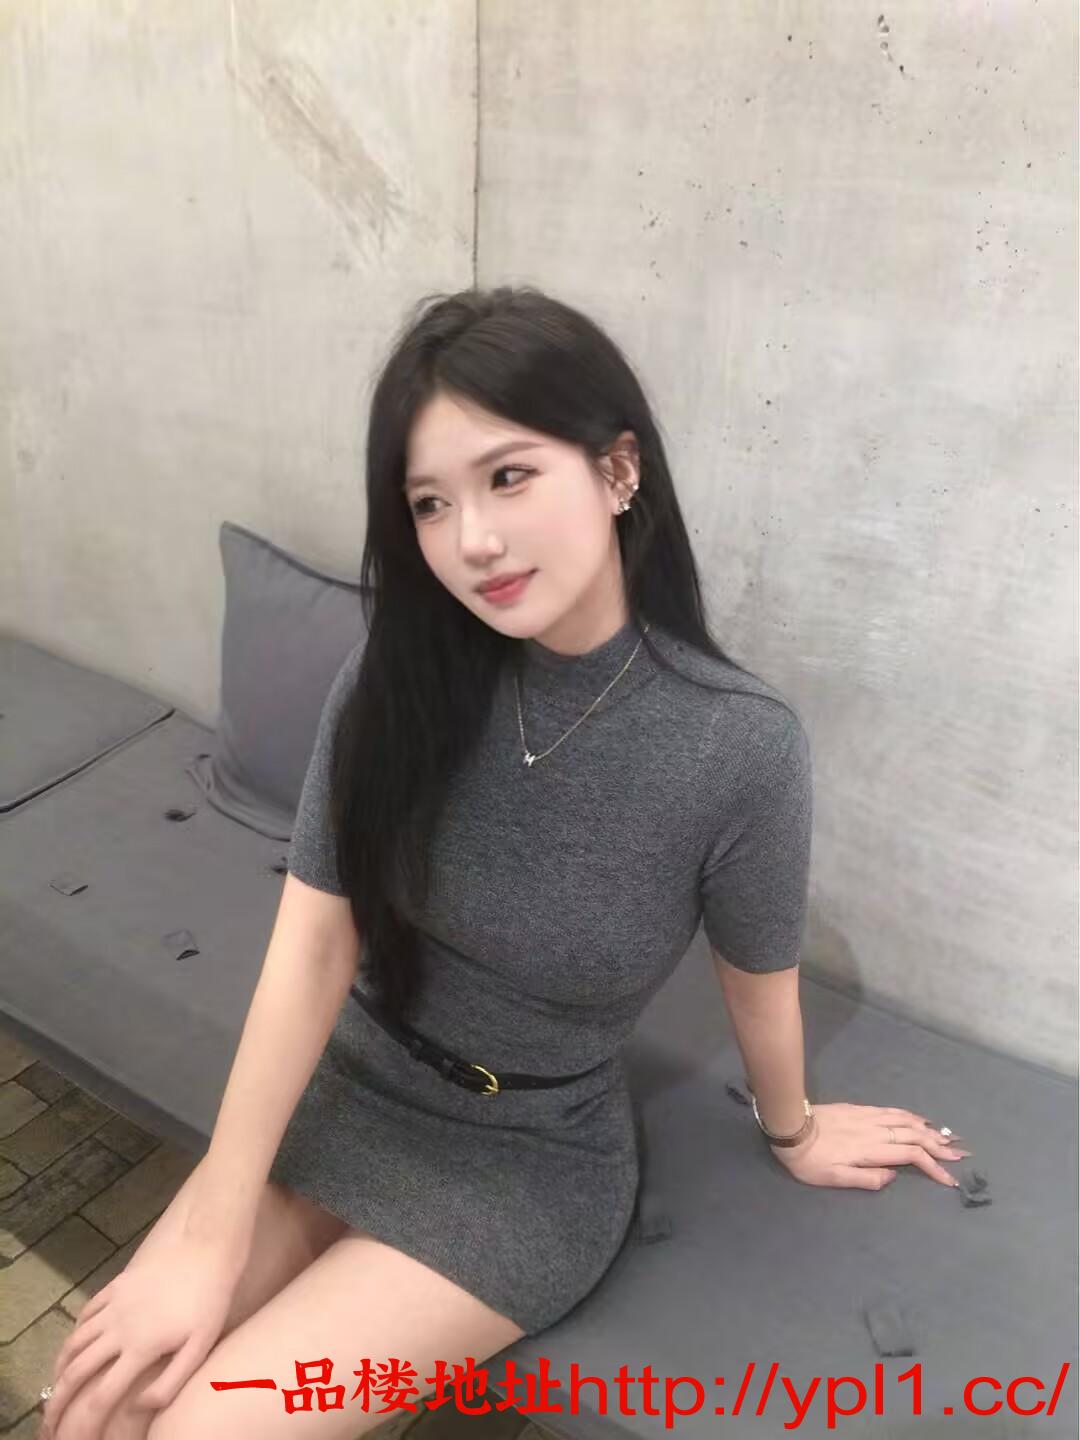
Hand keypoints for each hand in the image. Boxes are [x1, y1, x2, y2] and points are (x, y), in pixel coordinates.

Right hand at [41, 1228, 248, 1438]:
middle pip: (76, 1372)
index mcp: (139, 1348)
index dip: (84, 1424)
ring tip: (57, 1386)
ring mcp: (115, 1304)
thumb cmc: (209, 1300)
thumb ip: (170, 1382)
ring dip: (61, 1368)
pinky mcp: (117, 1285)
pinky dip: (75, 1332)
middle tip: (49, 1423)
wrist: (205, 1248)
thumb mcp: (200, 1346)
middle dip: (58, 1402)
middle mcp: (118, 1328)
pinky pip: (86, 1312)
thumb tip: (138, 1406)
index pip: (102, 1396)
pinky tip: (75, 1342)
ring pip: (75, 1341)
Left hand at [767, 1102, 971, 1189]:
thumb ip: (865, 1179)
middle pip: (914, 1136)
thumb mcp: (833, 1178)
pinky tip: (918, 1119)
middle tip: (961, 1155)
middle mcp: (874, 1130)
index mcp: (871, 1150)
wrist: (789, 1126)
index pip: (911, 1156)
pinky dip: (911, 1116)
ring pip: (906, 1121)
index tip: (949, 1179)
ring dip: (930, 1129)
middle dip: (940, 1146)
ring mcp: (868, 1117)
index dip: (933, 1166)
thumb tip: (893, 1176)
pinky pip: (892, 1111)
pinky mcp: (859, 1109)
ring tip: (948, 1136)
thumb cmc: (809, 1160)